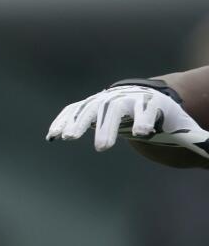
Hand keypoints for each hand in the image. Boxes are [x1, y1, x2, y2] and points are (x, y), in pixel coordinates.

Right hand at [47, 85, 208, 157]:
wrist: (143, 98)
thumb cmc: (165, 117)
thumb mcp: (184, 128)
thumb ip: (201, 142)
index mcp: (149, 104)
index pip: (146, 110)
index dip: (144, 120)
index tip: (143, 133)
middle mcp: (123, 100)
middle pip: (113, 112)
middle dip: (106, 128)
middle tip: (102, 148)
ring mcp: (103, 101)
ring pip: (88, 110)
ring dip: (77, 124)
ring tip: (65, 138)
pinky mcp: (88, 107)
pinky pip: (73, 113)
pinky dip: (61, 122)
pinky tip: (51, 136)